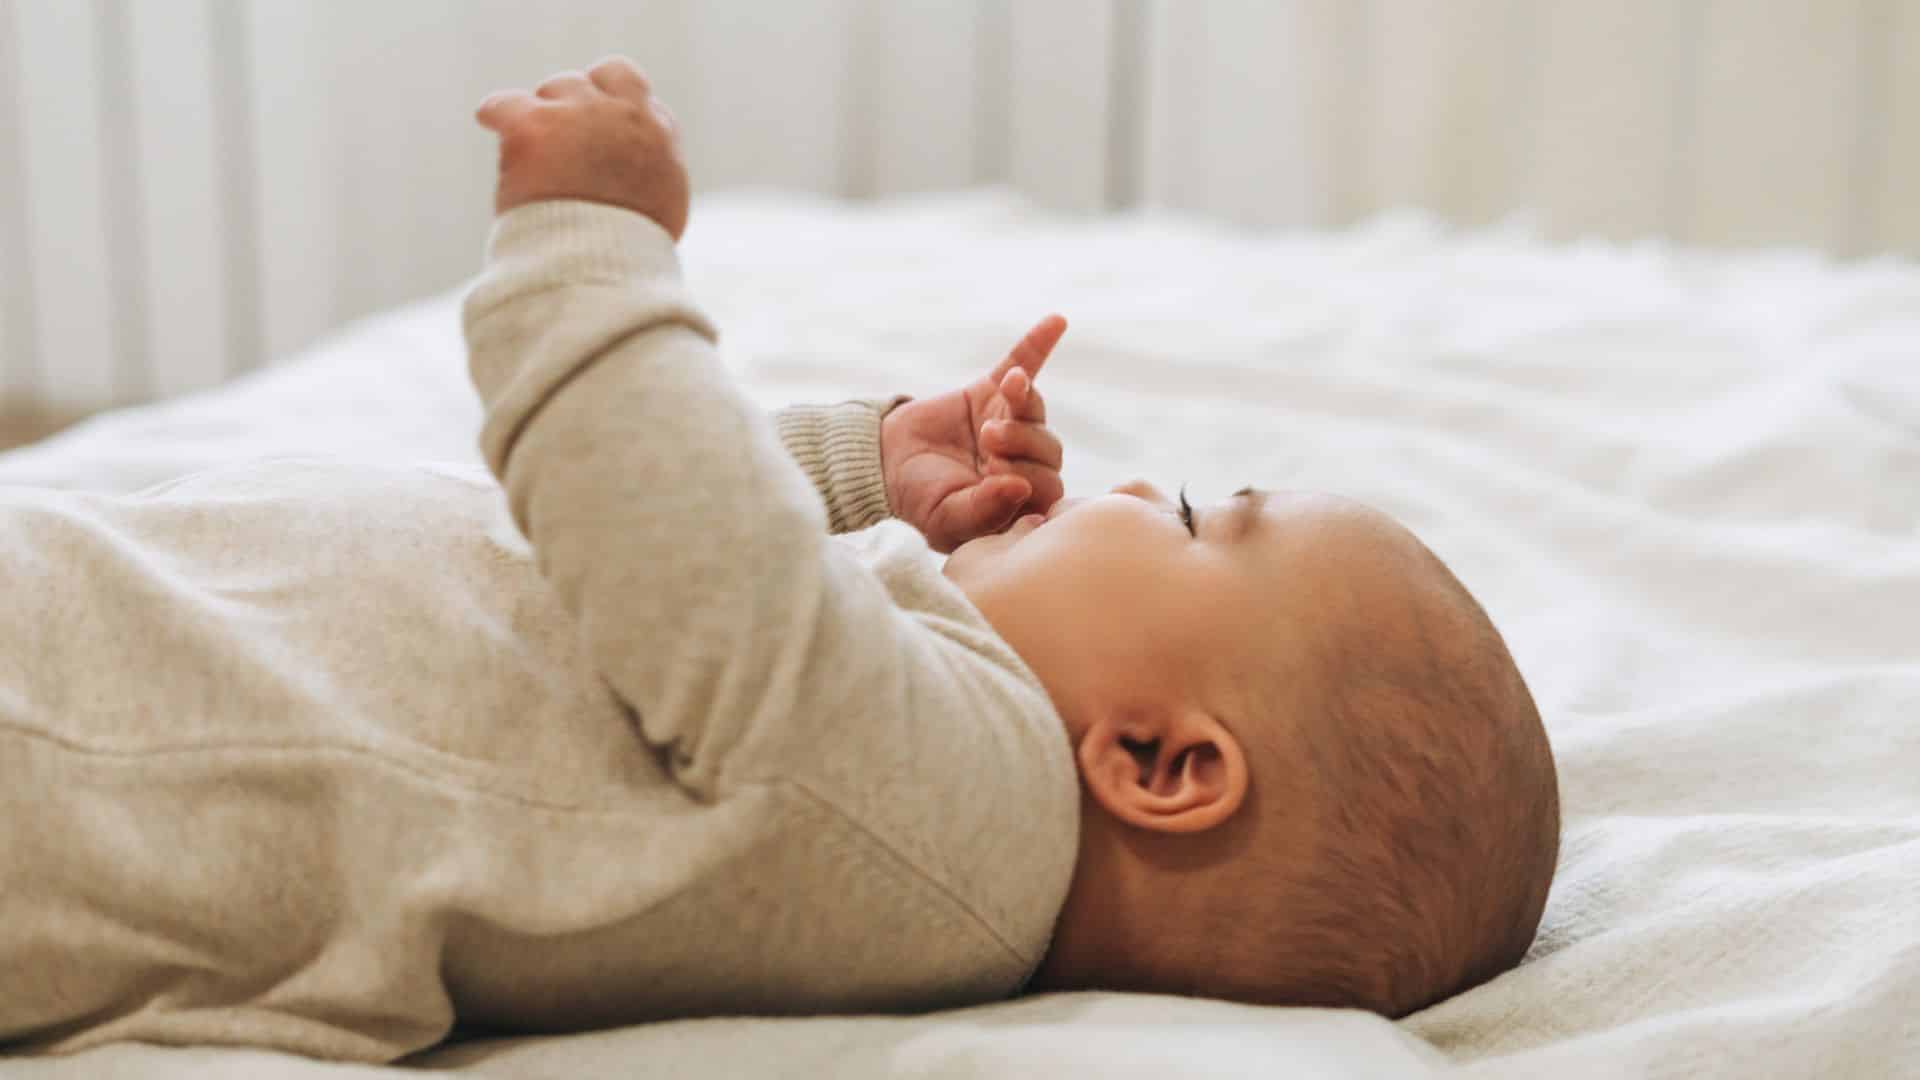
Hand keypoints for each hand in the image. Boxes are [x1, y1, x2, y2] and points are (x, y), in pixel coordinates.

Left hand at [474, 56, 690, 238]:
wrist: (603, 270)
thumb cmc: (631, 251)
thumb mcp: (663, 200)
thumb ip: (650, 161)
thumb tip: (633, 156)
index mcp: (657, 131)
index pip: (625, 81)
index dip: (603, 94)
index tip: (589, 119)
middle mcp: (621, 113)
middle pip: (581, 84)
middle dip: (567, 109)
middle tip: (556, 148)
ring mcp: (578, 116)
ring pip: (549, 90)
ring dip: (540, 117)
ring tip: (534, 159)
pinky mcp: (535, 128)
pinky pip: (503, 104)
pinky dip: (496, 113)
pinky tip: (490, 122)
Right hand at [880, 315, 1067, 552]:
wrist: (883, 464)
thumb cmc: (918, 501)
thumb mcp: (946, 518)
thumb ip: (985, 511)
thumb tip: (1021, 489)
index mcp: (1018, 498)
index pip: (1047, 487)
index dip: (1029, 476)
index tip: (993, 472)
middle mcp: (1021, 460)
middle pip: (1049, 448)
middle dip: (1023, 440)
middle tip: (987, 440)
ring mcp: (1009, 423)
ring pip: (1033, 409)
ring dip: (1023, 399)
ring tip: (1008, 390)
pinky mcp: (990, 391)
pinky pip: (1021, 364)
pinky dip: (1037, 343)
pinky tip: (1055, 321)